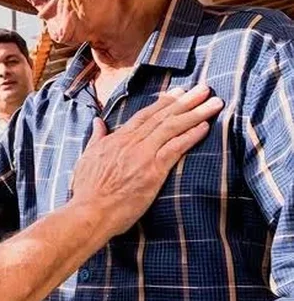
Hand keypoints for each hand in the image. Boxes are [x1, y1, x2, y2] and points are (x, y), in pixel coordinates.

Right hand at [71, 84, 222, 235]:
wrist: (90, 211)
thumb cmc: (87, 190)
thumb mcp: (87, 157)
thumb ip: (97, 138)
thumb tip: (98, 122)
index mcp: (117, 139)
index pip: (145, 115)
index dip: (164, 102)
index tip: (179, 92)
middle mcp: (132, 142)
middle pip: (163, 116)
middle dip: (186, 100)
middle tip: (205, 88)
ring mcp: (143, 155)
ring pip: (172, 127)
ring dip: (195, 113)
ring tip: (214, 102)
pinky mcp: (153, 171)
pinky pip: (175, 148)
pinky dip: (191, 135)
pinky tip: (205, 126)